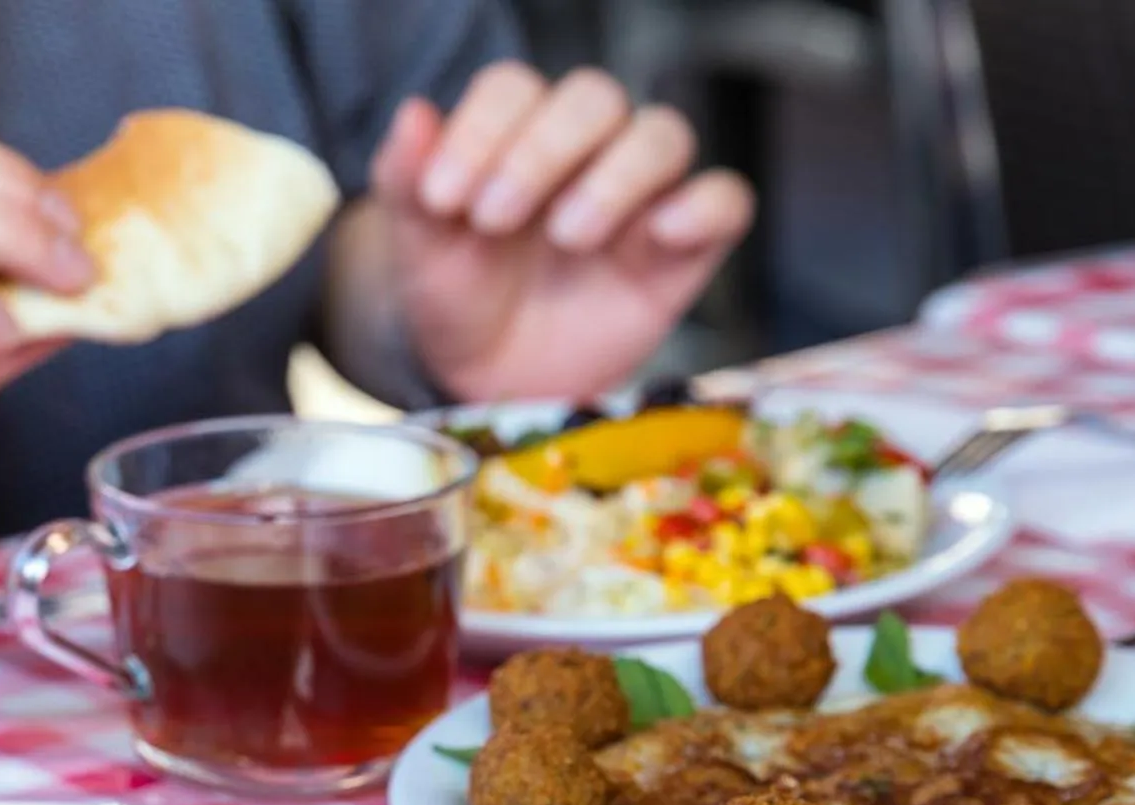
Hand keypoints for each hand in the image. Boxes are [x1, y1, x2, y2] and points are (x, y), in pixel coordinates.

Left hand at [370, 63, 753, 403]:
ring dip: (615, 177)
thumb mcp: (421, 251)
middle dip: (543, 151)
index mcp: (516, 133)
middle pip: (593, 97)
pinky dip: (702, 206)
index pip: (513, 89)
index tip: (442, 200)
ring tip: (568, 238)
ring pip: (662, 135)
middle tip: (495, 219)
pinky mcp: (687, 246)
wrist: (494, 385)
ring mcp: (643, 194)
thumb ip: (408, 181)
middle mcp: (586, 149)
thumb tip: (413, 113)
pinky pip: (726, 199)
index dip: (480, 130)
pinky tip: (658, 235)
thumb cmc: (460, 302)